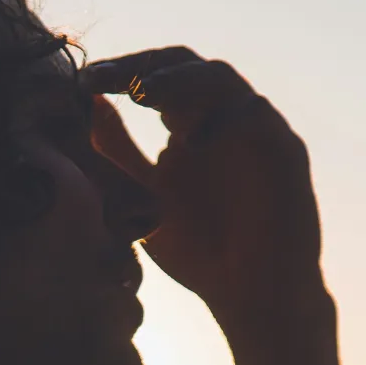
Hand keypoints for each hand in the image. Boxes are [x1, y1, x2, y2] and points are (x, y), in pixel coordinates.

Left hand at [81, 48, 332, 353]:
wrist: (252, 297)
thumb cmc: (200, 254)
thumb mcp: (142, 201)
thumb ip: (118, 155)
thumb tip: (91, 105)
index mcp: (188, 126)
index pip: (154, 79)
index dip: (118, 73)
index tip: (82, 84)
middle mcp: (221, 120)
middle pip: (183, 66)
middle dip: (141, 68)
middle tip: (105, 78)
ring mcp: (254, 131)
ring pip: (218, 79)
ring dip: (177, 81)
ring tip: (140, 94)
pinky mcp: (283, 148)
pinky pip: (254, 115)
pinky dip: (221, 119)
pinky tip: (188, 140)